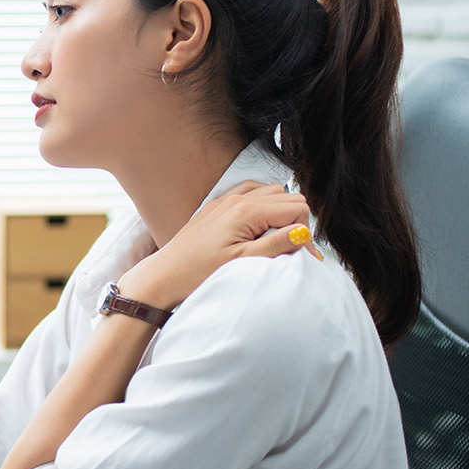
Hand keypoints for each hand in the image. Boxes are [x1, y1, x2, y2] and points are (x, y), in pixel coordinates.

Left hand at [118, 181, 318, 310]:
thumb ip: (276, 245)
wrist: (165, 275)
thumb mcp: (243, 262)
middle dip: (294, 222)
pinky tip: (257, 225)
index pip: (297, 208)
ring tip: (271, 239)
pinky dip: (261, 205)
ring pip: (271, 192)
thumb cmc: (199, 272)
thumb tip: (304, 233)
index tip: (298, 254)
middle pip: (288, 197)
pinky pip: (250, 193)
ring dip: (279, 212)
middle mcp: (237, 199)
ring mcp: (225, 200)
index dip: (303, 232)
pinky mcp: (217, 207)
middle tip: (286, 248)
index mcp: (246, 211)